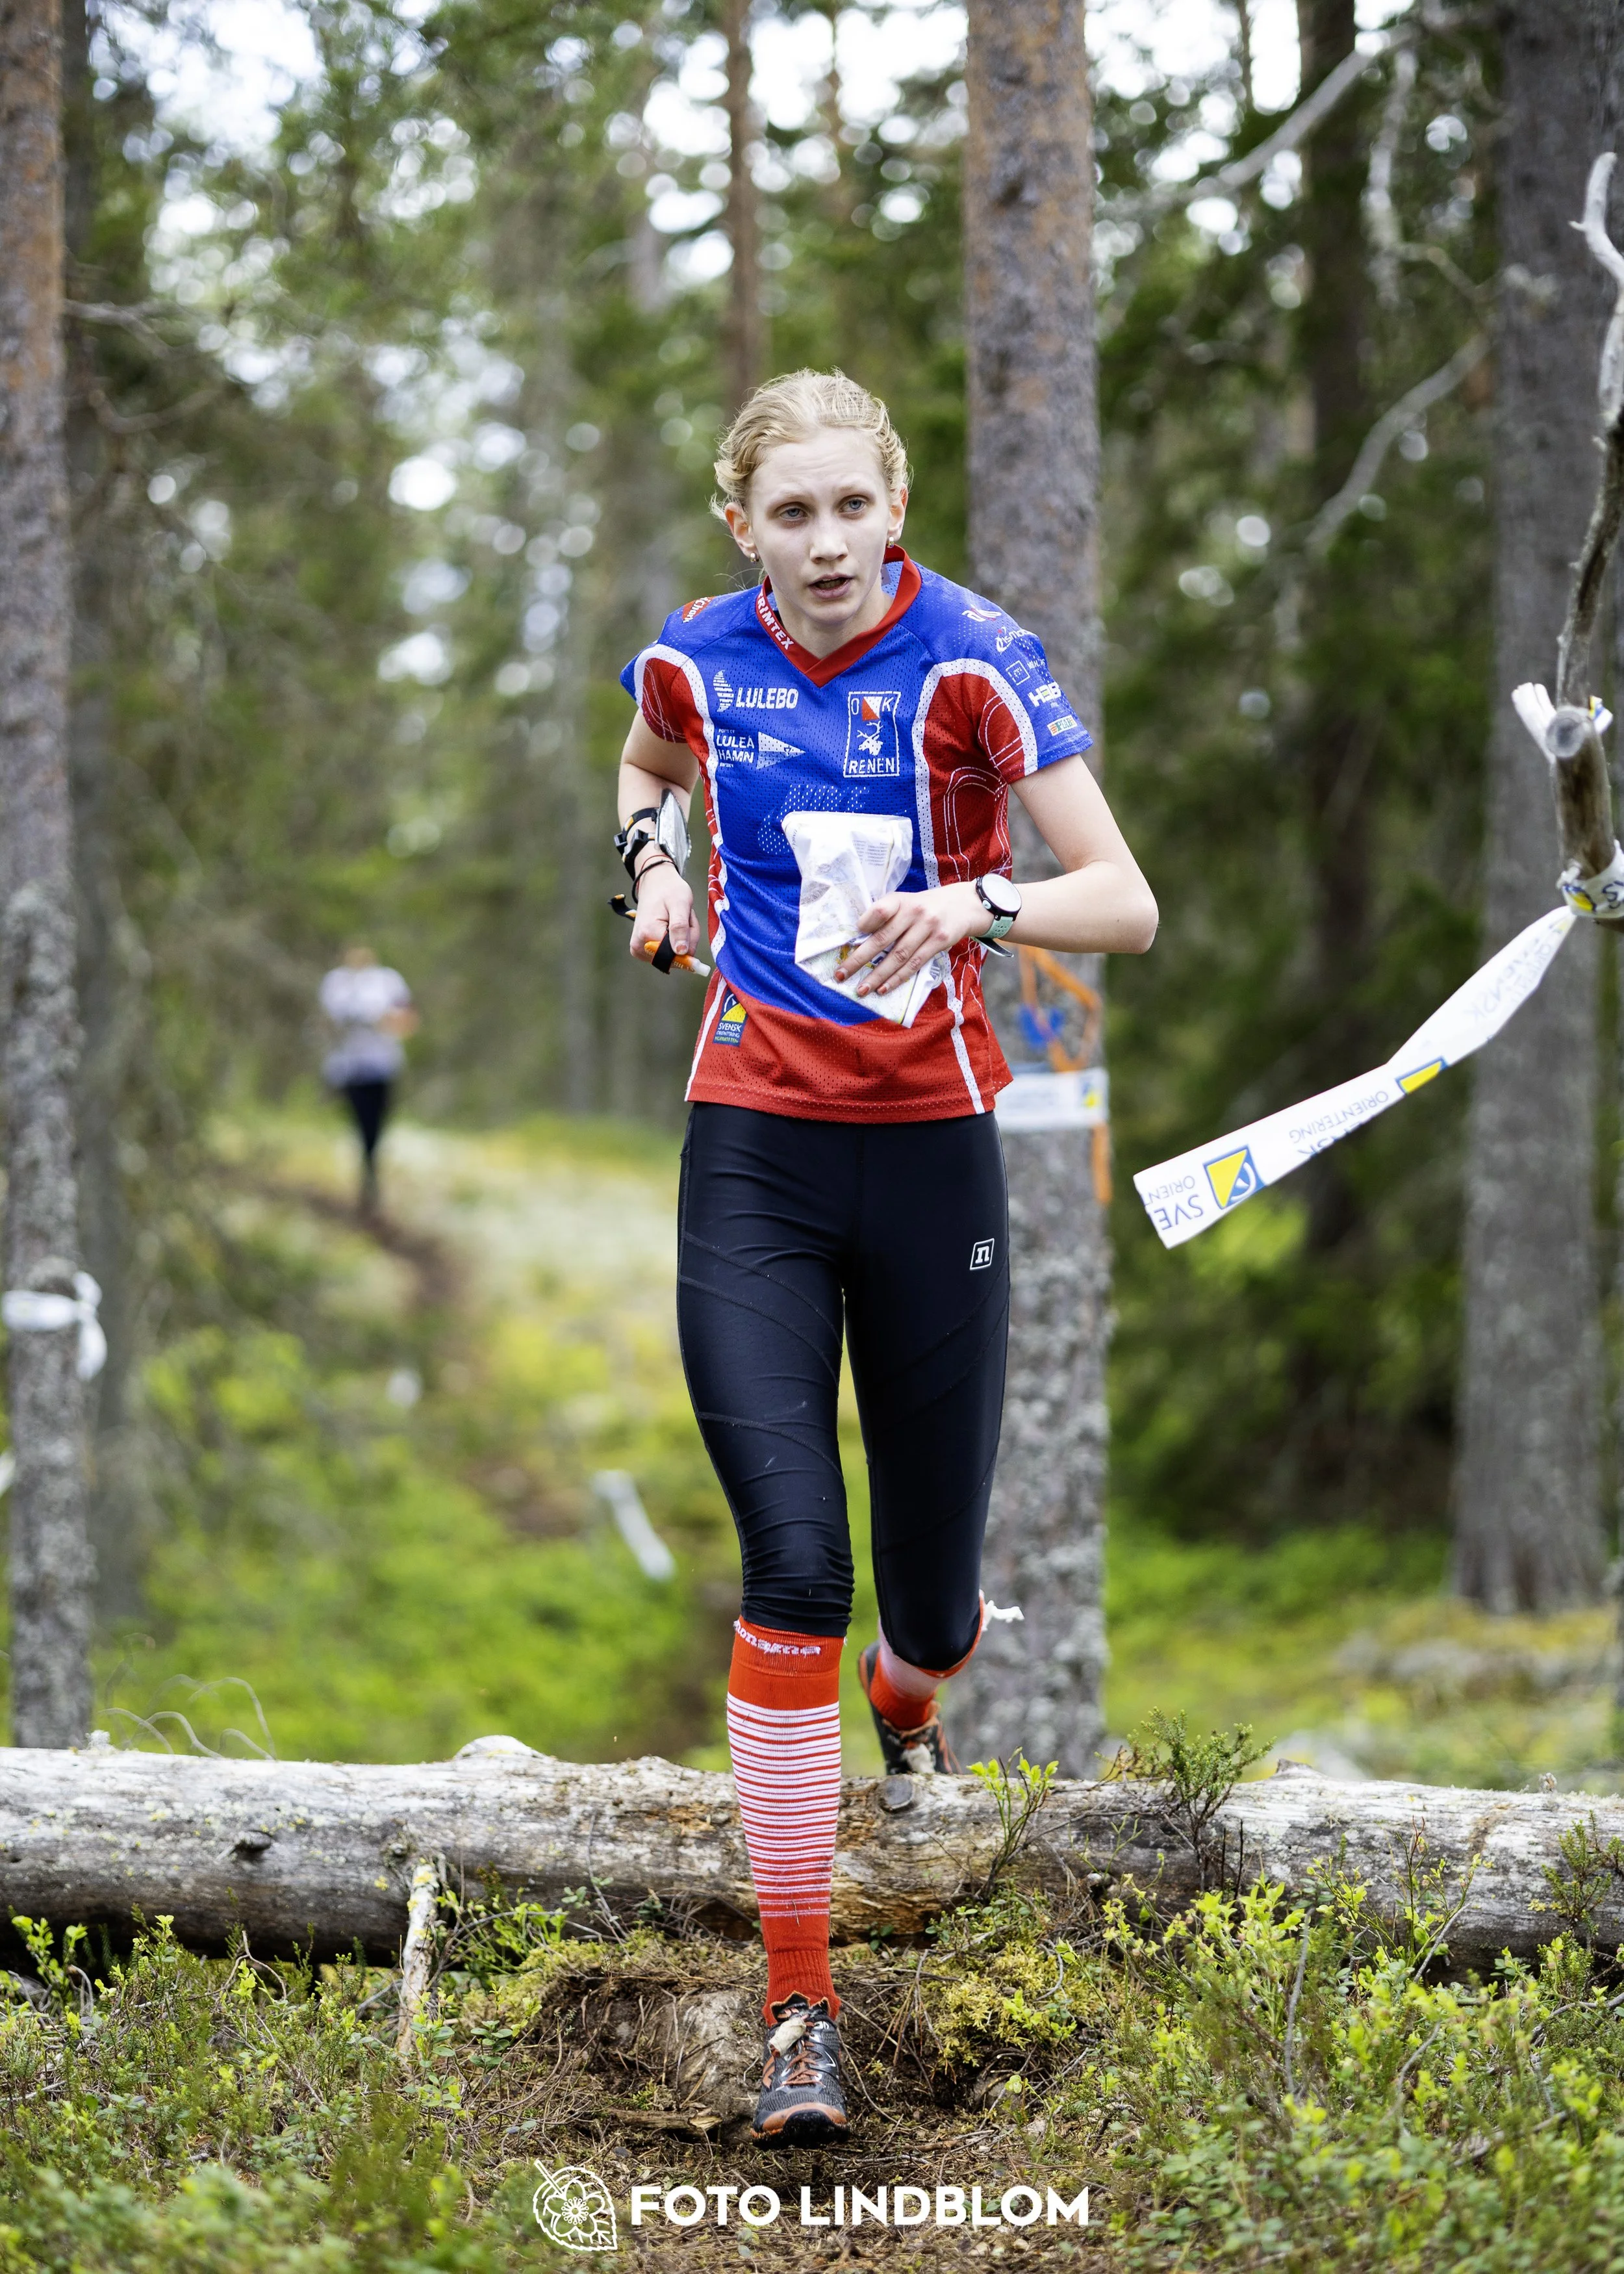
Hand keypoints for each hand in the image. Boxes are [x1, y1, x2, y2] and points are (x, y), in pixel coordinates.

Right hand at [629, 859, 697, 962]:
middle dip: (687, 939)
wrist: (655, 883)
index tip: (687, 920)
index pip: (680, 955)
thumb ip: (680, 927)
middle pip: (677, 958)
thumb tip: (681, 952)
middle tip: (684, 918)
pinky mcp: (642, 951)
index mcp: (648, 934)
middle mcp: (640, 946)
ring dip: (683, 939)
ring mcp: (639, 950)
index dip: (690, 939)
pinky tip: (672, 925)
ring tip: (677, 919)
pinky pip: (667, 955)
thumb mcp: (680, 903)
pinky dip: (675, 941)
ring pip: (674, 956)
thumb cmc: (669, 890)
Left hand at [851, 883, 985, 994]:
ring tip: (861, 989)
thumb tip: (858, 938)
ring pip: (898, 957)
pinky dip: (897, 978)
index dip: (865, 923)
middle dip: (859, 959)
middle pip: (883, 939)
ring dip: (878, 976)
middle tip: (841, 974)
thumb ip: (885, 915)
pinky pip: (914, 964)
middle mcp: (914, 912)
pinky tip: (883, 988)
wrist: (963, 905)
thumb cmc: (924, 907)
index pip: (880, 910)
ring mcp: (928, 928)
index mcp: (900, 900)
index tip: (850, 939)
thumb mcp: (905, 902)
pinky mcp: (939, 942)